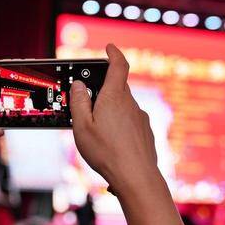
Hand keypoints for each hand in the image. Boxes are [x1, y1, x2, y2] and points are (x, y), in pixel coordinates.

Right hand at [70, 44, 160, 196]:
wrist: (136, 177)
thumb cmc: (107, 153)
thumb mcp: (82, 127)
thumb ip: (79, 103)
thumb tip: (79, 85)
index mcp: (115, 97)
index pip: (119, 65)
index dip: (114, 53)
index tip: (109, 48)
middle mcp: (131, 104)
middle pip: (118, 87)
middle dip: (104, 90)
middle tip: (88, 101)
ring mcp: (140, 118)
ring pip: (123, 106)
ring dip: (111, 111)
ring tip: (97, 130)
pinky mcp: (145, 132)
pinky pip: (130, 122)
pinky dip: (119, 126)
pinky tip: (111, 143)